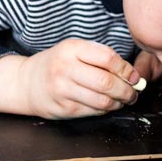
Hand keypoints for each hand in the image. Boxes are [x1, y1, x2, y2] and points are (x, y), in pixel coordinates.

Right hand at [17, 39, 139, 118]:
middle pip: (107, 82)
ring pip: (102, 101)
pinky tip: (108, 104)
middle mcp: (65, 69)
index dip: (126, 69)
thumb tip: (132, 74)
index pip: (108, 58)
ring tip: (124, 99)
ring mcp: (63, 90)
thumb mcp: (74, 50)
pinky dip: (106, 109)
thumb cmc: (57, 64)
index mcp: (71, 49)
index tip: (134, 76)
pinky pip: (94, 111)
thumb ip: (101, 56)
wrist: (27, 83)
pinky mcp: (64, 109)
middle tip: (133, 92)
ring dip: (119, 102)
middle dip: (127, 90)